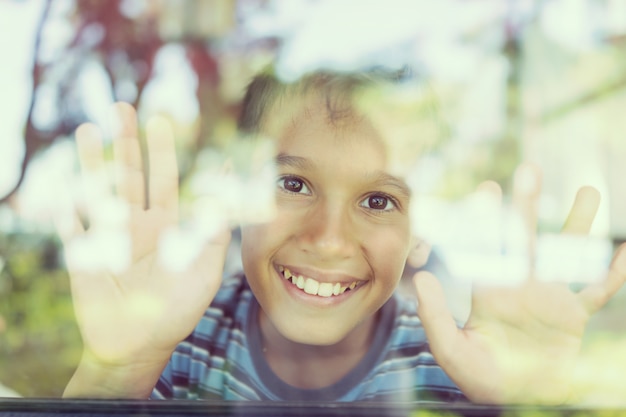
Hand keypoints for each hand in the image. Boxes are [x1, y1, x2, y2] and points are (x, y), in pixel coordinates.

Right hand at [58, 103, 230, 396]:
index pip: (167, 178)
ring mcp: (109, 237)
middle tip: (124, 107)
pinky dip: (68, 205)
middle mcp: (138, 225)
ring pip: (100, 189)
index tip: (163, 119)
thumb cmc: (178, 307)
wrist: (140, 344)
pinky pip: (73, 226)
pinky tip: (65, 184)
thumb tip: (229, 191)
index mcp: (168, 226)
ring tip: (90, 129)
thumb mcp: (205, 266)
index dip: (165, 150)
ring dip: (94, 160)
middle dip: (128, 141)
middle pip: (132, 174)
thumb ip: (215, 227)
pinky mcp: (84, 256)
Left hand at [414, 164, 625, 403]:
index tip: (487, 188)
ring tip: (590, 191)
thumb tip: (420, 276)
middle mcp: (520, 284)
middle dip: (527, 205)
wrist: (516, 397)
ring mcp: (550, 297)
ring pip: (566, 254)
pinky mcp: (574, 317)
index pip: (487, 246)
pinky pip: (598, 291)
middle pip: (525, 237)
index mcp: (489, 289)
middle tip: (529, 170)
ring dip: (578, 225)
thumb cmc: (480, 375)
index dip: (486, 218)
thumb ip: (435, 315)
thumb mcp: (451, 349)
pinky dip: (612, 274)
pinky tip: (623, 251)